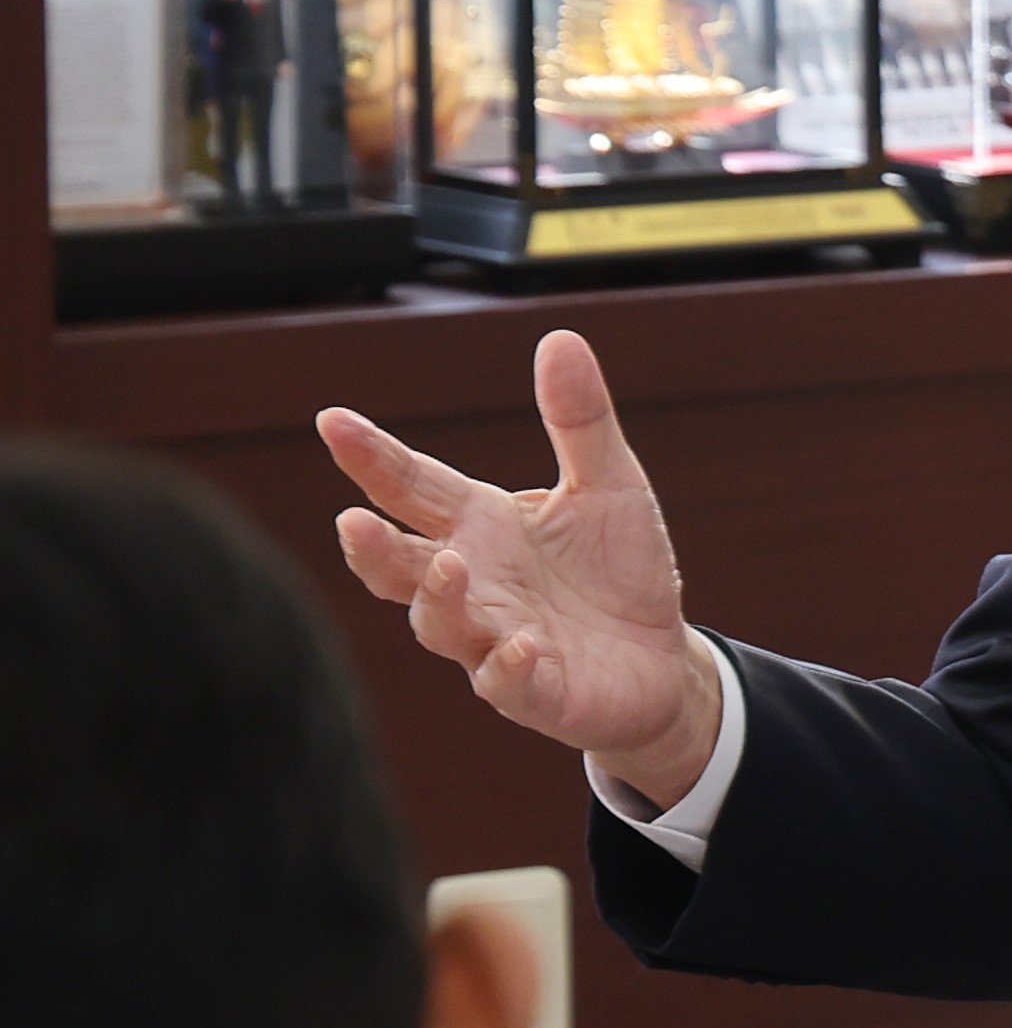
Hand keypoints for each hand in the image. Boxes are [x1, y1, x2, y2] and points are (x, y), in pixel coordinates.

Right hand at [319, 328, 720, 802]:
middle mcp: (473, 581)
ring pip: (440, 624)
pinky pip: (507, 682)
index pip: (410, 485)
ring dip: (439, 598)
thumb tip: (561, 337)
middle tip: (352, 521)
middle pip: (400, 565)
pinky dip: (509, 665)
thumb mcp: (609, 485)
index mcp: (480, 525)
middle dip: (373, 548)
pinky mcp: (535, 690)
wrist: (662, 660)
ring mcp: (494, 639)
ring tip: (450, 566)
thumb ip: (579, 420)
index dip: (371, 456)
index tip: (332, 421)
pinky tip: (522, 644)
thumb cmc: (619, 571)